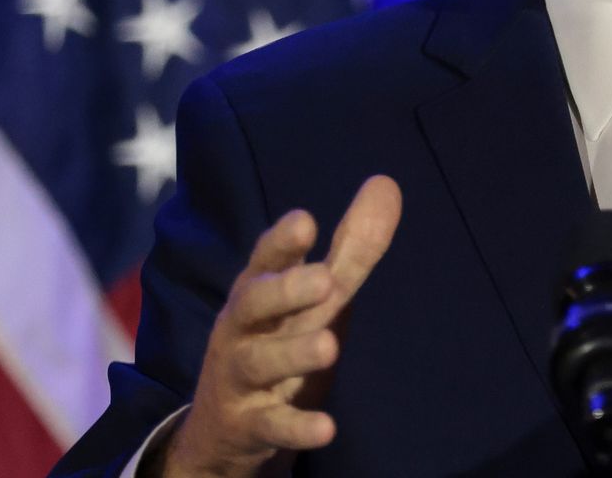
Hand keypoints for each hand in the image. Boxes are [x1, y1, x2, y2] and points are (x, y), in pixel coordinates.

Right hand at [159, 176, 402, 477]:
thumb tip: (387, 183)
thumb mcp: (316, 297)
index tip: (305, 221)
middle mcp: (243, 328)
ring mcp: (241, 378)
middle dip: (285, 290)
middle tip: (325, 280)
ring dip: (292, 354)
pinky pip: (271, 426)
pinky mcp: (249, 424)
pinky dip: (295, 427)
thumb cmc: (279, 339)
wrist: (224, 427)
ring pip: (260, 362)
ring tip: (328, 347)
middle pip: (254, 303)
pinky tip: (326, 428)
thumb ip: (352, 248)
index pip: (265, 259)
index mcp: (258, 290)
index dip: (282, 242)